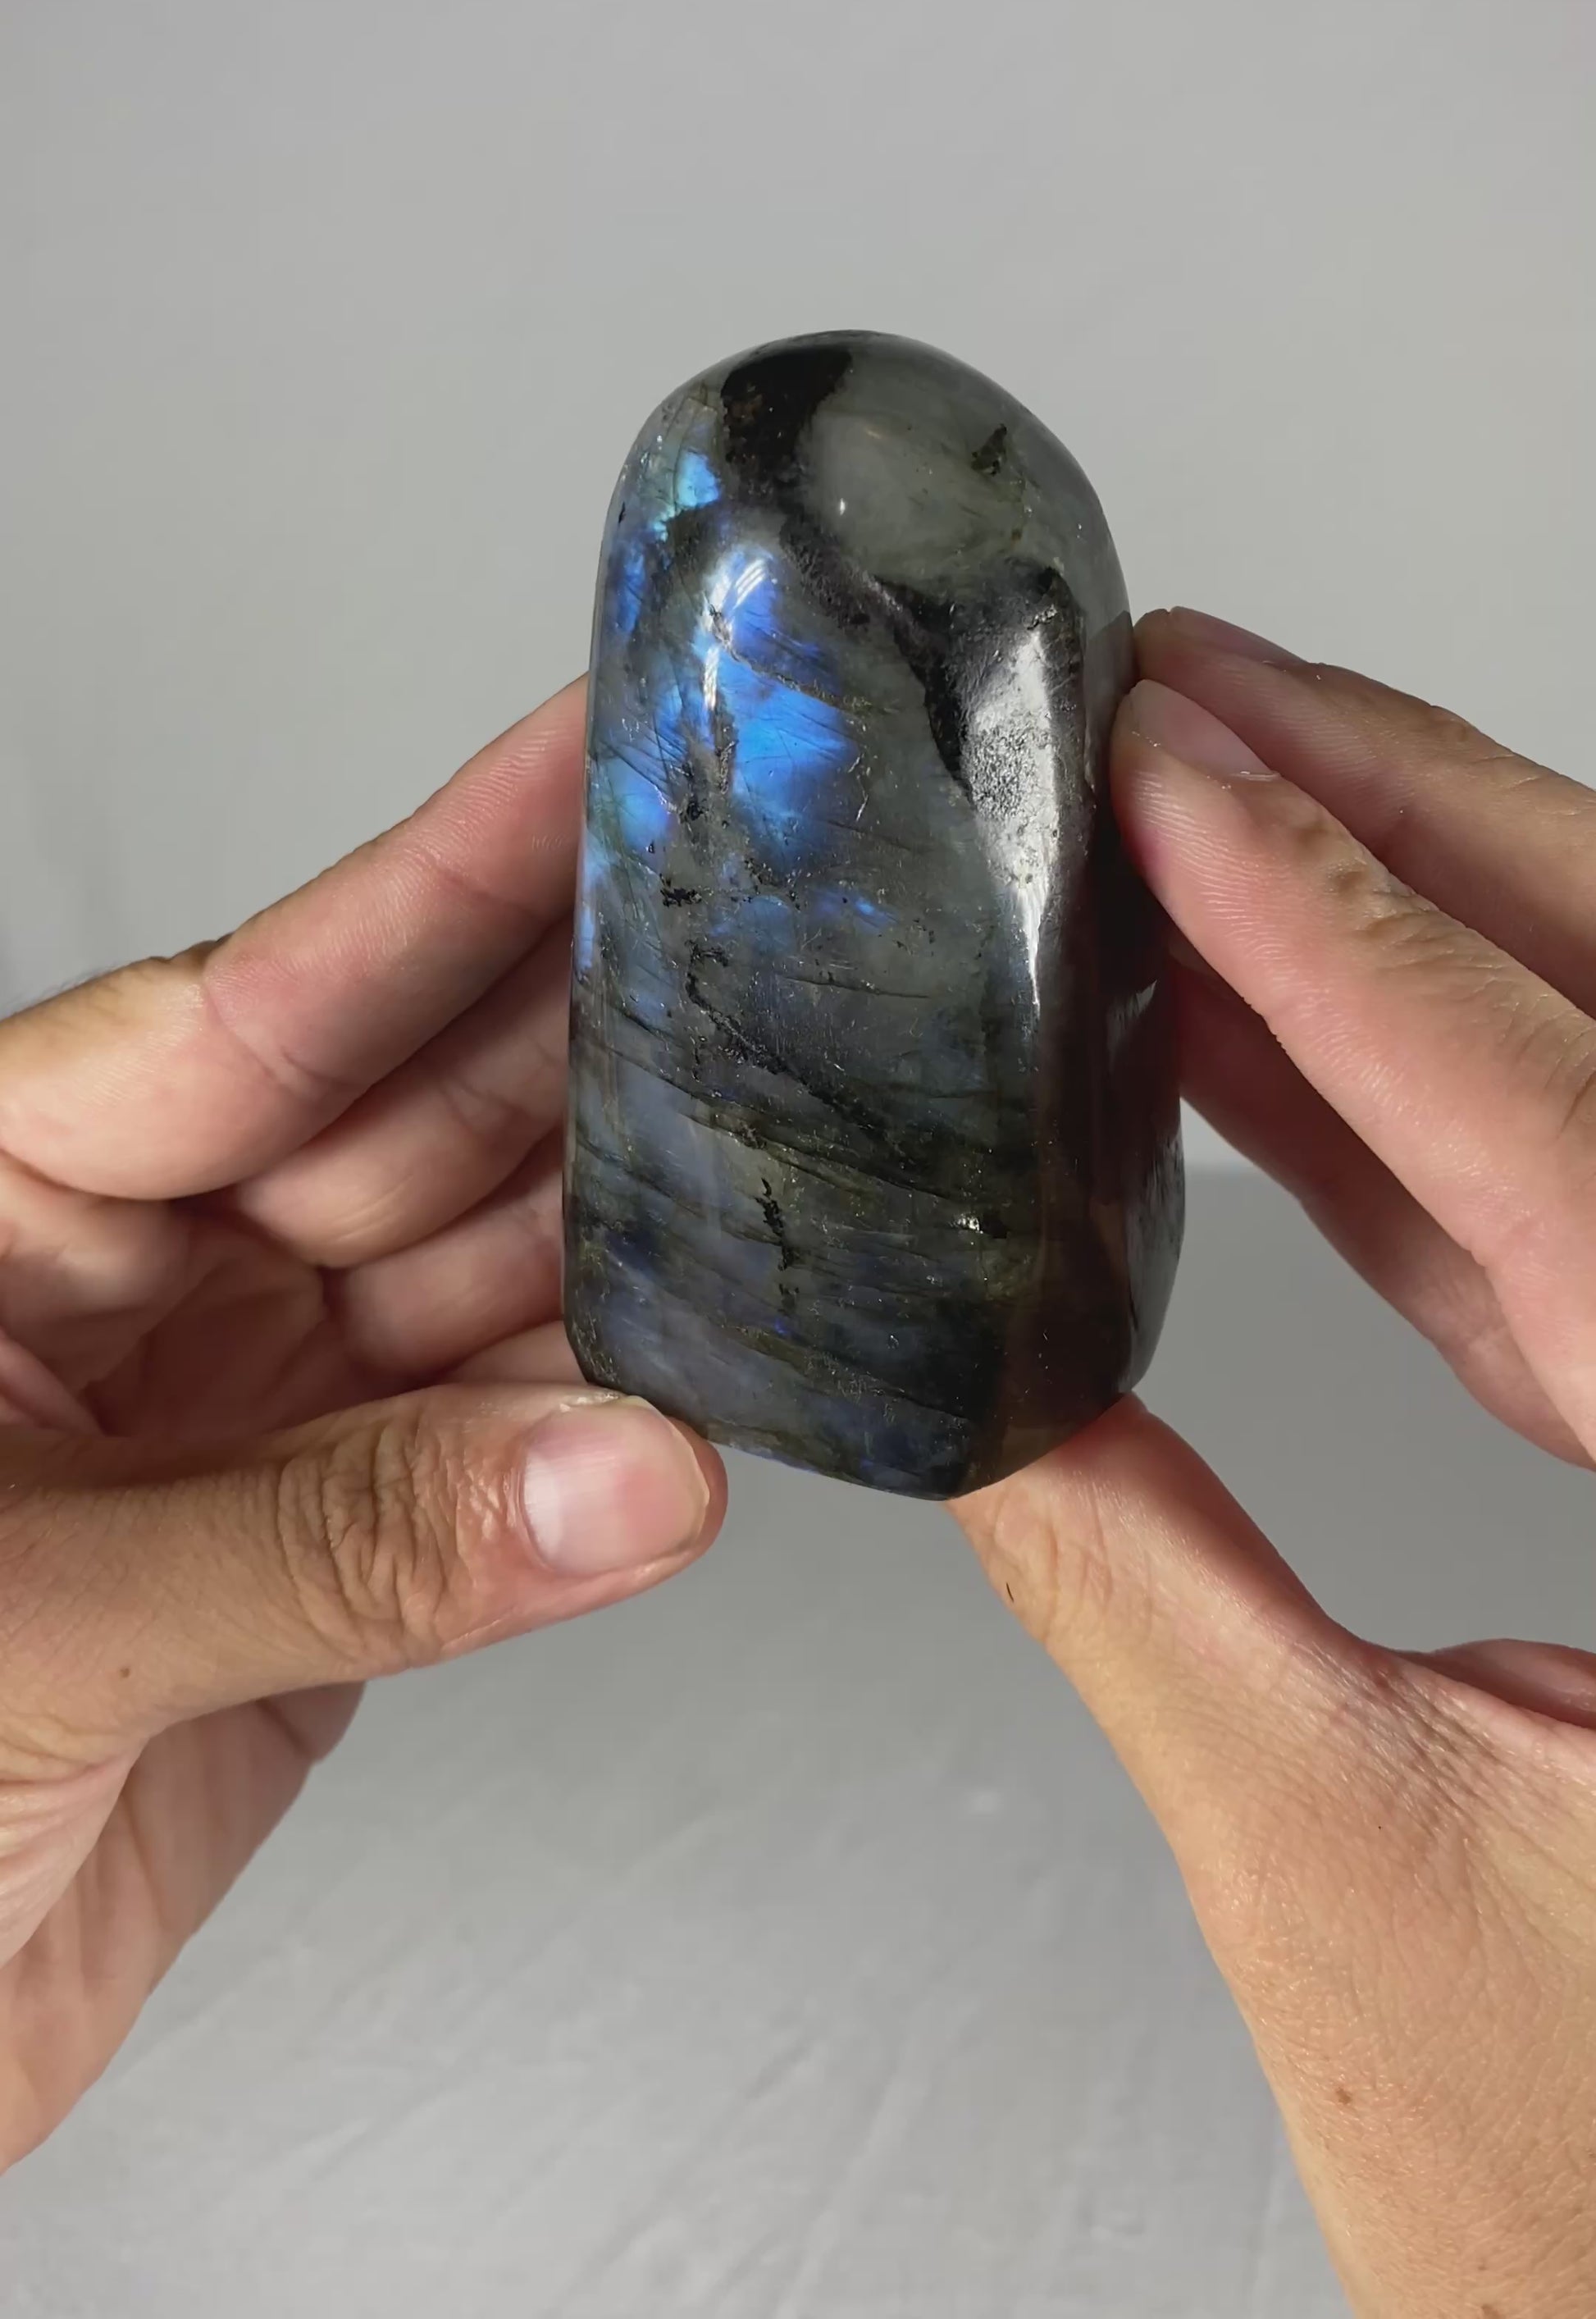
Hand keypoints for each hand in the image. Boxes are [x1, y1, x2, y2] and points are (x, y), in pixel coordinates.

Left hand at [0, 683, 721, 2166]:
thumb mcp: (31, 1631)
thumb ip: (336, 1545)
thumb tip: (625, 1470)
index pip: (250, 1011)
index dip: (438, 879)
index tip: (591, 758)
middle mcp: (123, 1287)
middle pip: (398, 1120)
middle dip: (581, 1020)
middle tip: (773, 912)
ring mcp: (229, 1420)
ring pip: (473, 1284)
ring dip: (631, 1226)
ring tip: (800, 1116)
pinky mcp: (316, 1570)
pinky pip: (495, 1460)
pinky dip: (610, 1433)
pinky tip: (721, 1360)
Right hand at [957, 609, 1595, 2316]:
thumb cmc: (1585, 2186)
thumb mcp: (1344, 1853)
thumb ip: (1137, 1580)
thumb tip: (965, 1393)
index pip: (1563, 1143)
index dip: (1349, 943)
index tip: (1177, 789)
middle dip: (1396, 826)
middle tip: (1191, 699)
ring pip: (1573, 1082)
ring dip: (1371, 922)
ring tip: (1190, 792)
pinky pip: (1527, 1202)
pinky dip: (1377, 1082)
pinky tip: (1235, 1006)